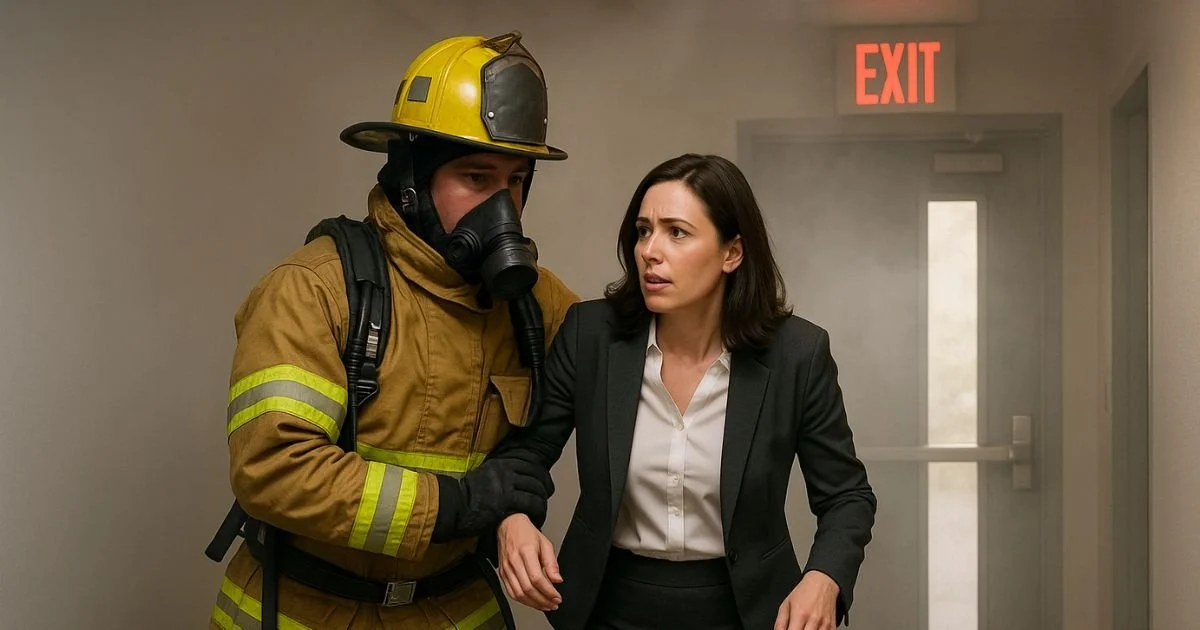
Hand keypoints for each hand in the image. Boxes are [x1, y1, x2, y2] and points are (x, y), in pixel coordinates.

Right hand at [431, 457, 553, 541]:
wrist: (454, 507)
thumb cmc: (465, 496)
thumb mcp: (482, 476)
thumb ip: (498, 474)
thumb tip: (511, 477)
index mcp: (500, 464)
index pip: (529, 464)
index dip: (540, 473)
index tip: (545, 481)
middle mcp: (504, 471)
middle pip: (535, 476)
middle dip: (545, 487)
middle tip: (548, 495)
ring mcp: (506, 485)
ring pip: (535, 490)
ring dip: (542, 501)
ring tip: (542, 509)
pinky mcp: (506, 500)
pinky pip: (530, 504)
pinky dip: (538, 511)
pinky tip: (537, 517)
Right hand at [497, 513, 561, 610]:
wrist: (508, 525)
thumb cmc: (526, 533)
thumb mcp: (545, 543)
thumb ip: (551, 562)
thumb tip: (557, 579)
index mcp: (526, 552)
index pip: (537, 578)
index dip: (548, 591)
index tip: (557, 597)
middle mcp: (514, 562)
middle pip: (528, 589)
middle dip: (542, 600)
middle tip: (553, 604)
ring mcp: (506, 569)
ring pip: (518, 594)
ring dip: (533, 604)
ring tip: (545, 606)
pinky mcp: (502, 574)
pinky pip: (511, 592)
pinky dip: (522, 600)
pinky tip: (532, 602)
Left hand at [774, 570, 839, 629]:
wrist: (822, 583)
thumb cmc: (804, 593)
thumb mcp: (786, 604)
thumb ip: (780, 623)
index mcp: (800, 614)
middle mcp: (814, 620)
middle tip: (795, 628)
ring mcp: (825, 624)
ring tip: (804, 627)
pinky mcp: (833, 626)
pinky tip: (813, 628)